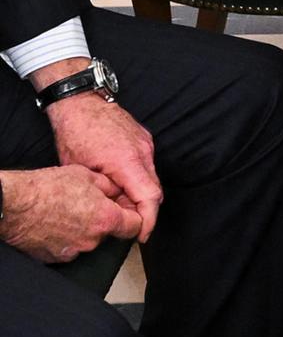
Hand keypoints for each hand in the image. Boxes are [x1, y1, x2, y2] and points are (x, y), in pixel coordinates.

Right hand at [0, 165, 142, 262]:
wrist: (15, 205)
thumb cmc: (48, 188)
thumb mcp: (88, 176)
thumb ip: (111, 187)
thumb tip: (120, 191)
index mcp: (106, 219)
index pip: (135, 226)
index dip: (134, 217)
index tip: (129, 212)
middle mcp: (92, 241)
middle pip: (108, 233)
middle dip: (103, 220)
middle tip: (88, 205)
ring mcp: (72, 252)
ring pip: (87, 240)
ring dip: (83, 229)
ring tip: (67, 212)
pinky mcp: (54, 259)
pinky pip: (68, 248)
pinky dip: (65, 238)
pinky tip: (55, 224)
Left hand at [43, 88, 161, 240]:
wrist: (81, 101)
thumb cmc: (74, 134)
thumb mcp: (81, 171)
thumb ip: (104, 192)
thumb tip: (114, 210)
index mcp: (127, 161)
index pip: (149, 197)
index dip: (148, 220)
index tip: (142, 235)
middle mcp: (143, 151)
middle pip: (154, 190)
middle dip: (142, 210)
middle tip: (124, 223)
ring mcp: (146, 143)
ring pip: (151, 178)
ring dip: (138, 194)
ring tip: (116, 201)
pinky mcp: (144, 139)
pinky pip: (146, 165)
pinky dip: (136, 179)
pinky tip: (118, 182)